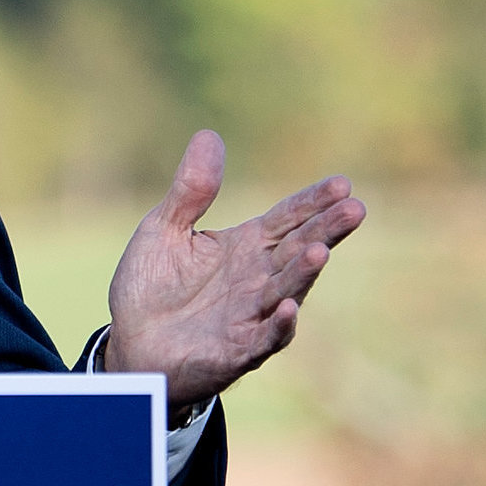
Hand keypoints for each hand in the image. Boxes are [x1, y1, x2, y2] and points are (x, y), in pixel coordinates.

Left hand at [101, 131, 363, 421]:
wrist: (130, 345)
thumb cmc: (151, 288)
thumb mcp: (165, 229)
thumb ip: (190, 189)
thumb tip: (209, 135)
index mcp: (246, 246)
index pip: (288, 219)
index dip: (314, 202)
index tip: (342, 184)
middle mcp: (257, 279)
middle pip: (298, 250)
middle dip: (326, 230)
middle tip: (355, 208)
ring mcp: (252, 315)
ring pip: (286, 290)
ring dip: (303, 273)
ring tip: (320, 251)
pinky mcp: (238, 350)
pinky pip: (264, 338)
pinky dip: (278, 324)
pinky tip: (287, 307)